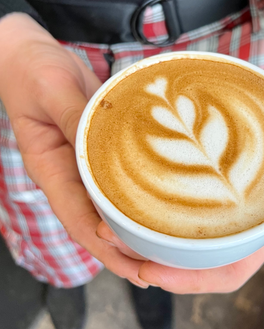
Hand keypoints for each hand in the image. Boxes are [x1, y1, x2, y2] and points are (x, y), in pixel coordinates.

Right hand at [0, 13, 146, 285]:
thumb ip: (73, 118)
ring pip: (111, 209)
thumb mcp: (52, 90)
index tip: (130, 257)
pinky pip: (123, 184)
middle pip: (97, 224)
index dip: (101, 241)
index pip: (76, 216)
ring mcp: (87, 168)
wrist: (36, 57)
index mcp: (51, 169)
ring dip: (135, 233)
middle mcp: (71, 177)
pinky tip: (161, 211)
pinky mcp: (103, 154)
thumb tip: (97, 148)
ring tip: (165, 254)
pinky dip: (139, 202)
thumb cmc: (34, 71)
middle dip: (124, 251)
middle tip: (158, 271)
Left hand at [96, 70, 263, 292]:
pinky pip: (173, 180)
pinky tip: (127, 178)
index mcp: (263, 223)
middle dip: (151, 254)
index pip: (228, 269)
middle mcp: (235, 211)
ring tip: (106, 211)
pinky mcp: (205, 158)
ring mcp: (217, 185)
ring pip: (175, 220)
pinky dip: (149, 186)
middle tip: (109, 237)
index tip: (150, 274)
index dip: (192, 280)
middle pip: (190, 251)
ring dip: (140, 223)